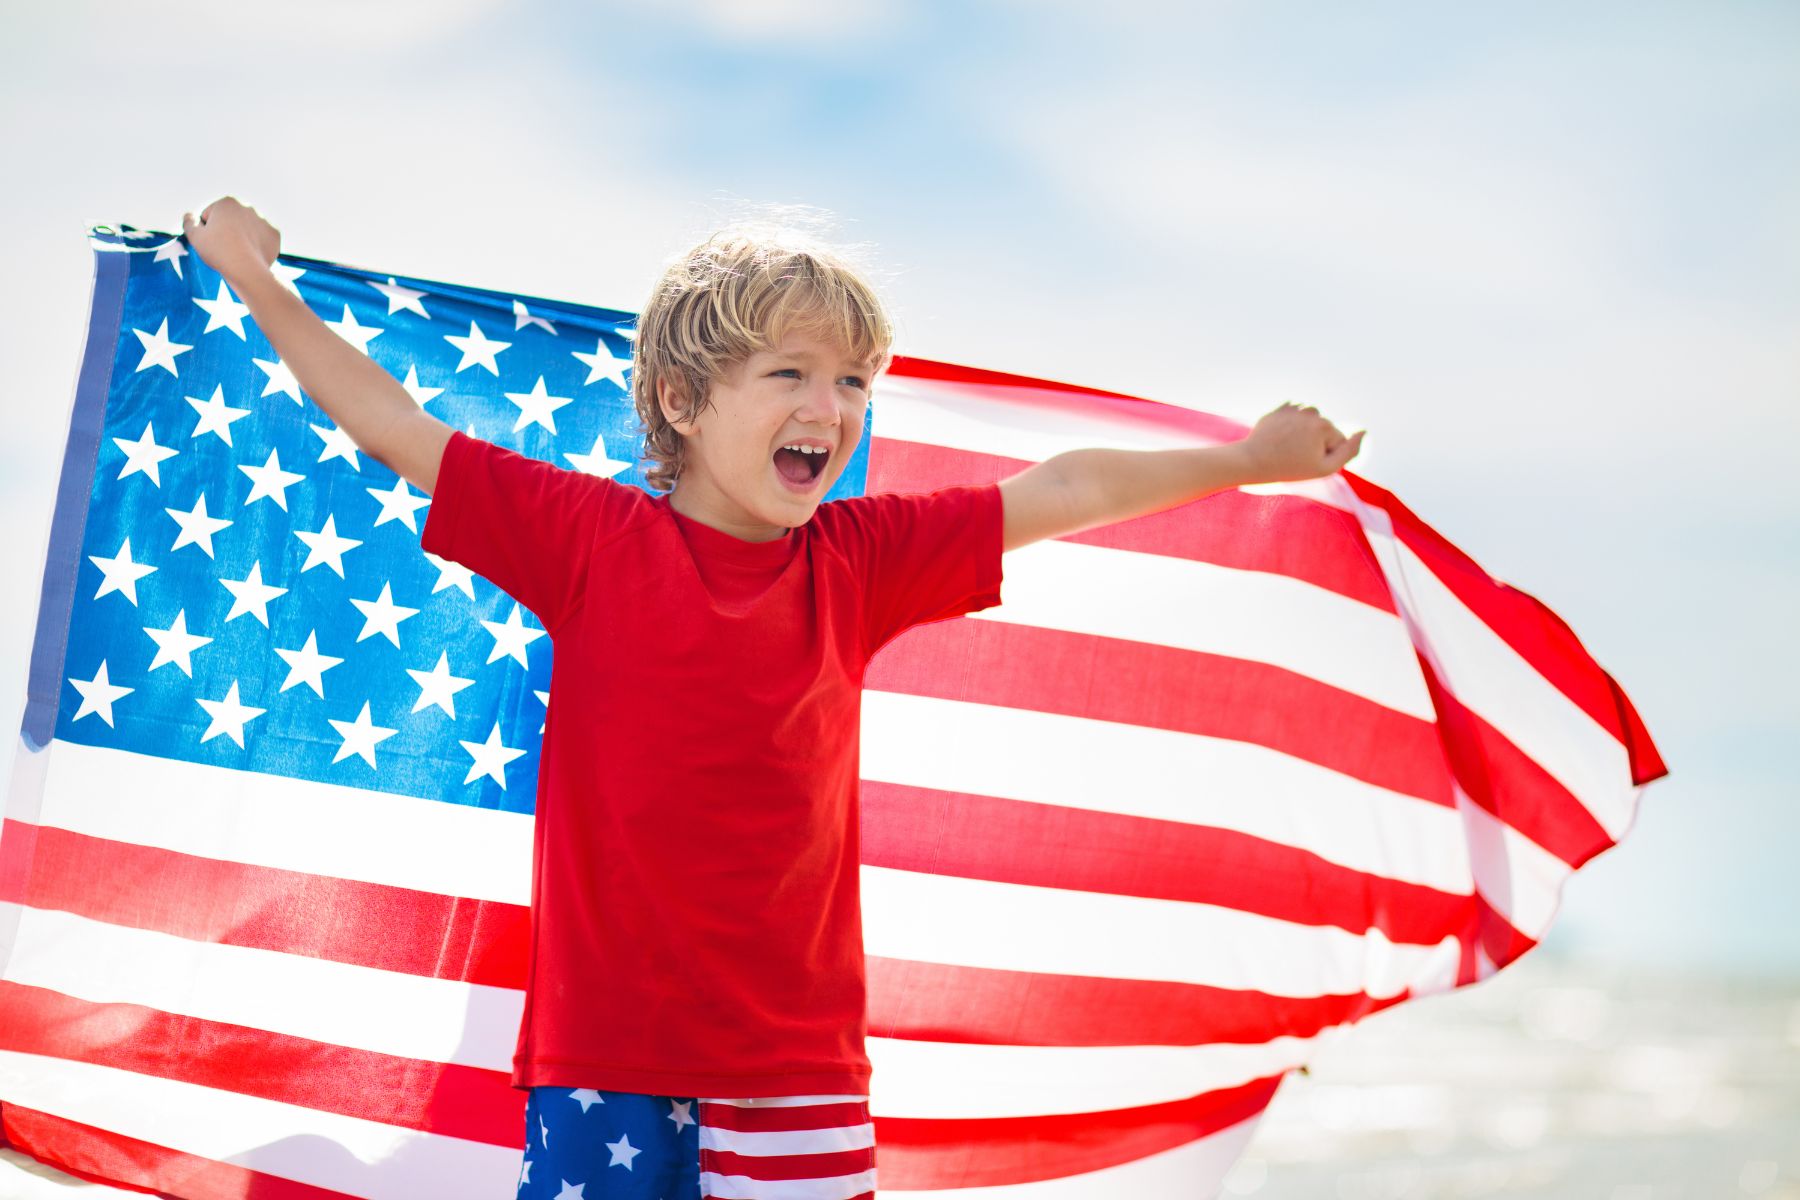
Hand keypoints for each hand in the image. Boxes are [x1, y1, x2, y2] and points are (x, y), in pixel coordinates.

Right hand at [181, 196, 280, 285]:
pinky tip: (251, 254)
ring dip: (241, 238)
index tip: (211, 242)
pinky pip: (261, 239)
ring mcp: (264, 219)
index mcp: (228, 201)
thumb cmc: (219, 252)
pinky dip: (256, 245)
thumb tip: (189, 216)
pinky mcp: (275, 233)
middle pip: (229, 221)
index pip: (210, 216)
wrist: (248, 270)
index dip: (206, 230)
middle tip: (223, 249)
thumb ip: (188, 223)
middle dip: (225, 232)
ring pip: (246, 229)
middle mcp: (248, 206)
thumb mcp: (195, 236)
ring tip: (237, 253)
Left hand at [1241, 401, 1364, 482]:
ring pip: (1310, 422)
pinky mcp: (1281, 408)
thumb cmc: (1289, 468)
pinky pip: (1296, 417)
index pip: (1338, 441)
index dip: (1325, 454)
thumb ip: (1349, 451)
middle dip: (1315, 442)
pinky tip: (1281, 437)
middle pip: (1324, 429)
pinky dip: (1291, 426)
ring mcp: (1295, 408)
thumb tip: (1363, 431)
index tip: (1308, 461)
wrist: (1253, 461)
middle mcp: (1311, 411)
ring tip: (1288, 446)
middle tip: (1296, 456)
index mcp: (1324, 425)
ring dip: (1304, 433)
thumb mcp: (1325, 468)